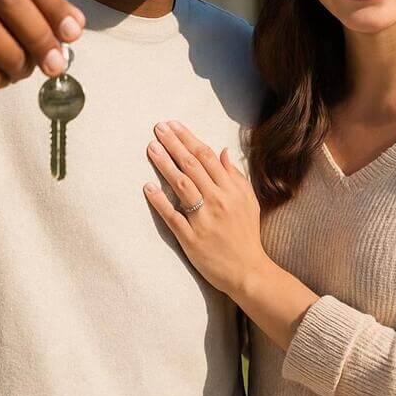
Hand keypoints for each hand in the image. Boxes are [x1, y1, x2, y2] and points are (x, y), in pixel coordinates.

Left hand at [143, 121, 268, 296]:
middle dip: (173, 144)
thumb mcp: (248, 201)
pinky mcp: (191, 238)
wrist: (247, 270)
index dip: (188, 138)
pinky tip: (147, 188)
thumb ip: (235, 176)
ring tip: (151, 148)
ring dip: (165, 164)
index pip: (206, 156)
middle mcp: (217, 200)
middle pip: (192, 165)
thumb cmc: (246, 234)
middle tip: (158, 128)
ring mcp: (204, 219)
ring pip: (181, 185)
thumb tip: (222, 151)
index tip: (173, 125)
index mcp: (231, 190)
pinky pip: (173, 216)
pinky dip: (160, 201)